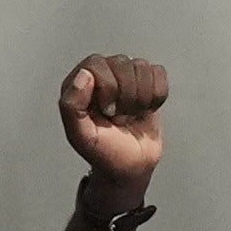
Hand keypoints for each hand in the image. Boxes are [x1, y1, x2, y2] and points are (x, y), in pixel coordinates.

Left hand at [58, 54, 172, 190]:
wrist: (131, 167)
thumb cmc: (105, 153)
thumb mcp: (81, 137)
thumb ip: (72, 107)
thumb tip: (84, 74)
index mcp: (78, 84)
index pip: (96, 65)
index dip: (108, 89)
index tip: (107, 113)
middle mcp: (101, 74)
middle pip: (122, 63)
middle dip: (126, 96)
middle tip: (119, 117)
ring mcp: (124, 76)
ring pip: (142, 67)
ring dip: (141, 98)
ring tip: (131, 115)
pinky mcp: (146, 82)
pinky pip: (158, 73)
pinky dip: (156, 96)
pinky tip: (145, 109)